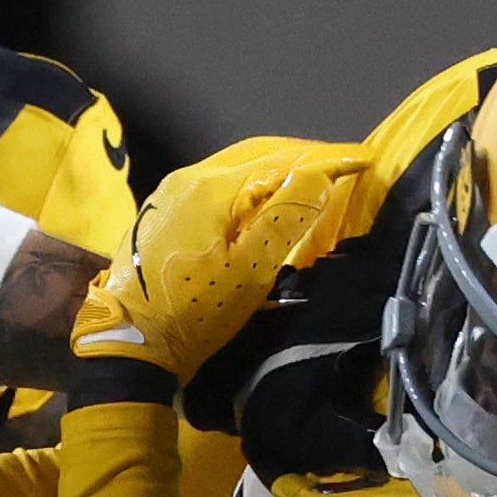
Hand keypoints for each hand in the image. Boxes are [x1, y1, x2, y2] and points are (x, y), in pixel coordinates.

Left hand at [73, 140, 370, 382]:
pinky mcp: (163, 214)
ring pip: (235, 167)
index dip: (327, 159)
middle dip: (303, 156)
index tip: (364, 161)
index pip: (280, 159)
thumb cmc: (195, 310)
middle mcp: (186, 178)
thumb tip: (319, 176)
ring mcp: (169, 194)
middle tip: (343, 165)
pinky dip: (250, 185)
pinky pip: (217, 186)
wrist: (131, 343)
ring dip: (276, 169)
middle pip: (255, 153)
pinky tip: (267, 199)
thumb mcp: (251, 269)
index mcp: (209, 186)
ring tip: (312, 179)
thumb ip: (286, 217)